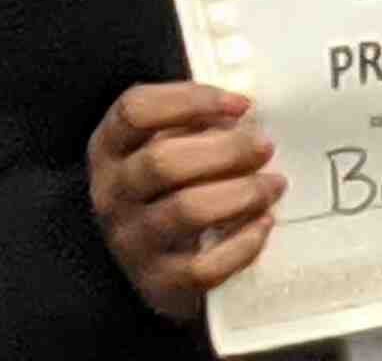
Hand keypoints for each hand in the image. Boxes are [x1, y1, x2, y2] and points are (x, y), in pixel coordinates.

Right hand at [86, 83, 284, 321]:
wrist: (152, 257)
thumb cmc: (169, 183)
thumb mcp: (167, 142)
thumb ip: (196, 121)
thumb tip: (245, 115)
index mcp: (109, 148)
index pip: (135, 110)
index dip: (191, 99)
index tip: (242, 104)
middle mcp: (112, 194)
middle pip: (163, 162)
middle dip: (226, 150)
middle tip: (265, 147)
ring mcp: (132, 241)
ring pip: (187, 210)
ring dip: (242, 193)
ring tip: (272, 184)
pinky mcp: (158, 282)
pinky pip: (203, 267)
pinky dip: (242, 244)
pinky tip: (263, 223)